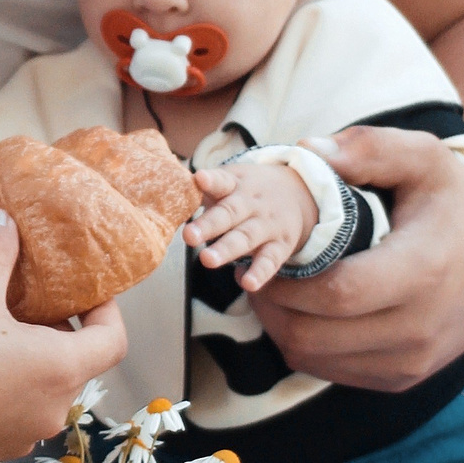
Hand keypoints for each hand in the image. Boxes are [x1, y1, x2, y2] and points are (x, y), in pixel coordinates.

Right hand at [0, 215, 127, 462]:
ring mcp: (23, 435)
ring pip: (43, 386)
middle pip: (75, 362)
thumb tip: (3, 221)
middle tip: (28, 299)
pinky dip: (5, 383)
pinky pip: (14, 408)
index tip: (84, 291)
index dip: (105, 310)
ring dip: (29, 356)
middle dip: (56, 328)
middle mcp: (51, 409)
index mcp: (60, 369)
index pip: (112, 339)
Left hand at [184, 161, 319, 295]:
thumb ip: (203, 190)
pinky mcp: (281, 246)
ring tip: (207, 260)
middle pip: (230, 213)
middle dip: (209, 225)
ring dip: (227, 250)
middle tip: (188, 236)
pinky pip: (270, 261)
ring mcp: (267, 225)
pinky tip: (247, 284)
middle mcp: (252, 204)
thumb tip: (164, 193)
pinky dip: (260, 273)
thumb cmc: (247, 191)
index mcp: (236, 185)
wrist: (298, 193)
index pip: (223, 181)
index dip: (211, 180)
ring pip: (246, 237)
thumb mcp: (231, 181)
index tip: (199, 178)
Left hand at [247, 127, 463, 392]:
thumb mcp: (427, 159)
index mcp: (421, 271)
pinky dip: (307, 346)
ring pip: (314, 360)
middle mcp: (417, 326)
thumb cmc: (459, 206)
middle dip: (272, 306)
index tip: (265, 260)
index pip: (334, 293)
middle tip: (259, 275)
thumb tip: (308, 152)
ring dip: (282, 328)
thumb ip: (370, 148)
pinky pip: (332, 372)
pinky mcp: (403, 378)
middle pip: (312, 335)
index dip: (285, 282)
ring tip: (277, 293)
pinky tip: (306, 315)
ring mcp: (410, 361)